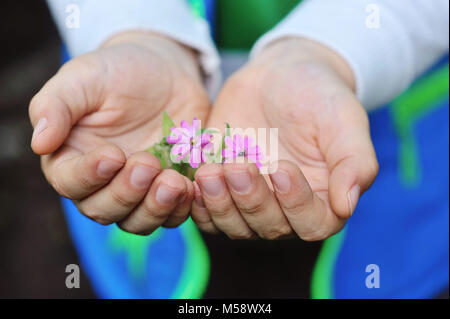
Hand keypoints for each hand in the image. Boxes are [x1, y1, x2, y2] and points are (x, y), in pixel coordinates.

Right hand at [29, 32, 208, 233]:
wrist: (165, 72)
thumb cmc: (117, 71)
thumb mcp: (83, 77)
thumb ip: (57, 105)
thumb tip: (39, 143)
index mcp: (72, 158)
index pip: (69, 182)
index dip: (88, 176)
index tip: (112, 155)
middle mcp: (103, 182)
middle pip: (103, 211)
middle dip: (126, 193)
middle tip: (148, 164)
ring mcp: (139, 190)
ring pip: (138, 221)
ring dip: (155, 209)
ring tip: (174, 182)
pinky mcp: (170, 190)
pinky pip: (173, 214)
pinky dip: (183, 208)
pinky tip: (192, 186)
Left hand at [191, 38, 378, 240]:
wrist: (279, 76)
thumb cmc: (319, 96)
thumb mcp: (344, 120)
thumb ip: (355, 162)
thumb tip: (348, 206)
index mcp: (322, 199)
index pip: (312, 224)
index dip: (296, 204)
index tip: (282, 168)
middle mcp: (285, 208)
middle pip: (268, 227)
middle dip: (251, 200)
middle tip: (239, 166)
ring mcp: (250, 199)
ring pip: (234, 225)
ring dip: (220, 205)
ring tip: (210, 172)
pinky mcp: (221, 188)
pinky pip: (206, 212)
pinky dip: (199, 203)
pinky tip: (194, 181)